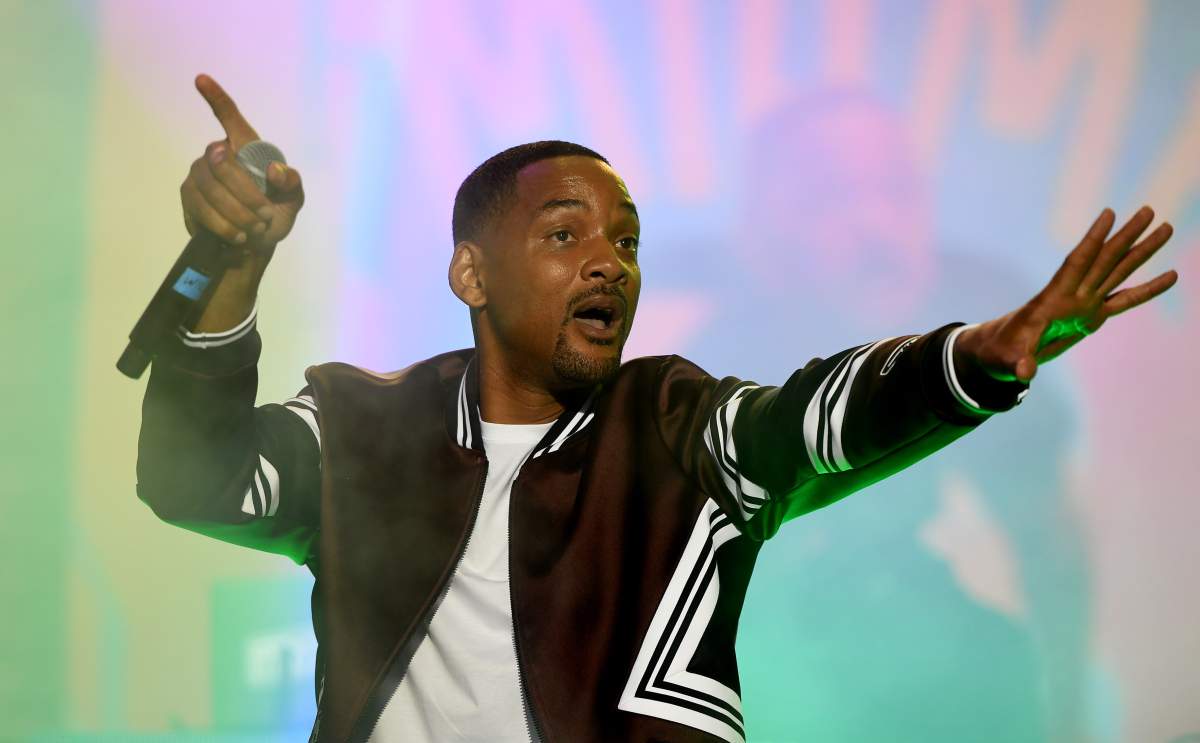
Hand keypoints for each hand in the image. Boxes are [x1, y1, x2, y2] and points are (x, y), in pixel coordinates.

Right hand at [179, 74, 303, 251]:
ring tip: (254, 229)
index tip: (201, 79)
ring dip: (237, 213)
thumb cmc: (273, 213)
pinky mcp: (188, 197)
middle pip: (222, 163)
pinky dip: (224, 225)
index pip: (229, 117)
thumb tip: (275, 170)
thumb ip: (291, 183)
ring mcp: (199, 174)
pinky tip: (238, 235)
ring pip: (210, 188)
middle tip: (265, 216)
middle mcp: (217, 154)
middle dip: (247, 195)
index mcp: (246, 148)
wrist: (254, 245)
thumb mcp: (292, 200)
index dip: (216, 98)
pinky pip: (201, 207)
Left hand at [957, 206, 1177, 382]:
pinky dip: (1148, 289)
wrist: (1002, 352)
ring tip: (1166, 228)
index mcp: (1052, 300)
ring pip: (1118, 272)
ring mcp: (1085, 304)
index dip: (1091, 240)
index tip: (1108, 214)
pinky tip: (1171, 276)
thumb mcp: (1008, 360)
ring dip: (1141, 251)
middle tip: (1148, 210)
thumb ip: (1020, 364)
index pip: (1075, 264)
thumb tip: (1025, 373)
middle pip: (1103, 260)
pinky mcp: (1093, 316)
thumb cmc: (1002, 352)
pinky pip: (1125, 299)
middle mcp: (1072, 296)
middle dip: (1125, 236)